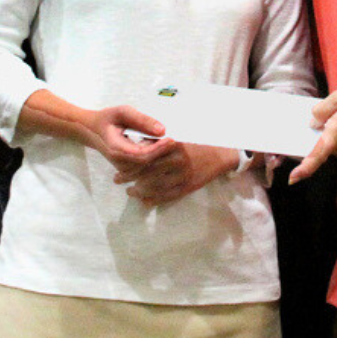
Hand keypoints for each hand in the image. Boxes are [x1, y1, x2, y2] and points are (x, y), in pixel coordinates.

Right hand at [82, 105, 177, 176]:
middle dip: (164, 153)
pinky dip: (155, 157)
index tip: (172, 139)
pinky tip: (162, 146)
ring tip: (171, 142)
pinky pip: (145, 166)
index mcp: (116, 150)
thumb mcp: (122, 112)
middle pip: (148, 164)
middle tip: (177, 140)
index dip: (159, 149)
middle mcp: (120, 163)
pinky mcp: (129, 169)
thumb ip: (141, 119)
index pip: (142, 155)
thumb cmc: (107, 118)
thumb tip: (162, 129)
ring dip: (161, 156)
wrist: (91, 130)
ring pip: (149, 168)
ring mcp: (124, 168)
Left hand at [115, 143, 240, 205]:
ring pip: (156, 187)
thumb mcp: (176, 136)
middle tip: (117, 180)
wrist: (219, 154)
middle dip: (130, 177)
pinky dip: (154, 200)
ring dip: (139, 191)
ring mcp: (183, 175)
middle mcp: (177, 160)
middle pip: (147, 172)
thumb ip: (157, 141)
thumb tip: (134, 145)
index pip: (145, 155)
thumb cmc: (194, 143)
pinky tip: (144, 201)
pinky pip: (168, 196)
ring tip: (129, 192)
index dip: (130, 163)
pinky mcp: (188, 187)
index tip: (118, 165)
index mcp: (172, 145)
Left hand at [289, 82, 336, 183]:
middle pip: (320, 147)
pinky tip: (330, 118)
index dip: (304, 168)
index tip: (292, 179)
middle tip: (295, 128)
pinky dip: (330, 132)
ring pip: (328, 143)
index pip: (318, 155)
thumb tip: (312, 122)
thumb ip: (323, 109)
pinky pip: (335, 140)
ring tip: (315, 116)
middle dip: (308, 139)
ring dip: (321, 133)